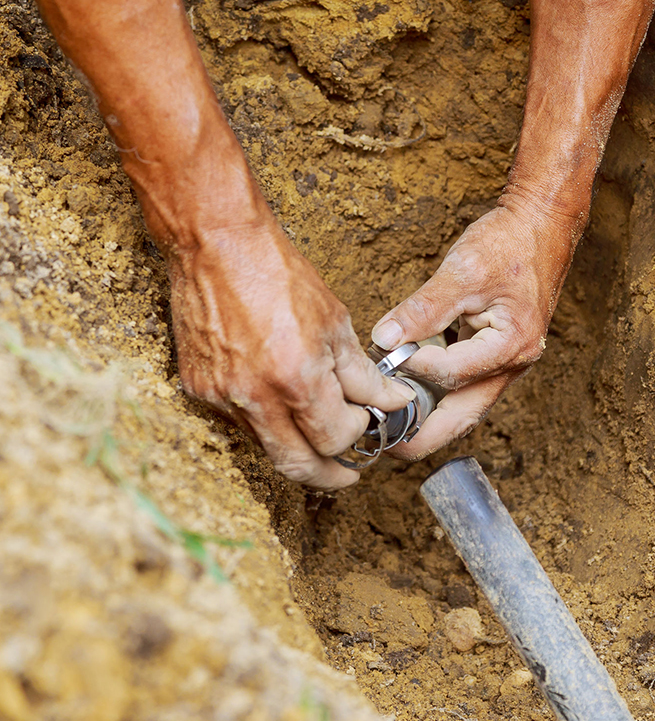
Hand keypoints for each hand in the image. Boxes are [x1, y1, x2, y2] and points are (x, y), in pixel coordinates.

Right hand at [166, 200, 414, 489]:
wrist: (216, 245)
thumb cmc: (279, 275)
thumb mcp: (335, 321)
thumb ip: (362, 375)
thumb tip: (391, 402)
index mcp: (295, 378)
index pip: (335, 439)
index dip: (358, 434)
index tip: (366, 420)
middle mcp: (254, 397)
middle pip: (297, 466)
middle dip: (330, 476)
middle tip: (350, 472)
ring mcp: (221, 397)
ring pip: (267, 448)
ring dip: (297, 447)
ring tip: (318, 431)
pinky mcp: (197, 390)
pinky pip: (240, 423)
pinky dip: (267, 422)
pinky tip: (280, 400)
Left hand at [371, 199, 582, 459]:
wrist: (541, 225)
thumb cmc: (509, 243)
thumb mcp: (462, 271)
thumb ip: (423, 309)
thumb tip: (385, 338)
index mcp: (511, 345)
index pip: (455, 373)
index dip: (418, 366)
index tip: (391, 354)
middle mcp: (513, 362)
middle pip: (466, 415)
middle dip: (427, 436)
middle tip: (388, 449)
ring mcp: (506, 361)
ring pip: (466, 404)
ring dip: (432, 419)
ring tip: (395, 430)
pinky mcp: (496, 353)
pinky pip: (466, 384)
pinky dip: (439, 393)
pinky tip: (413, 393)